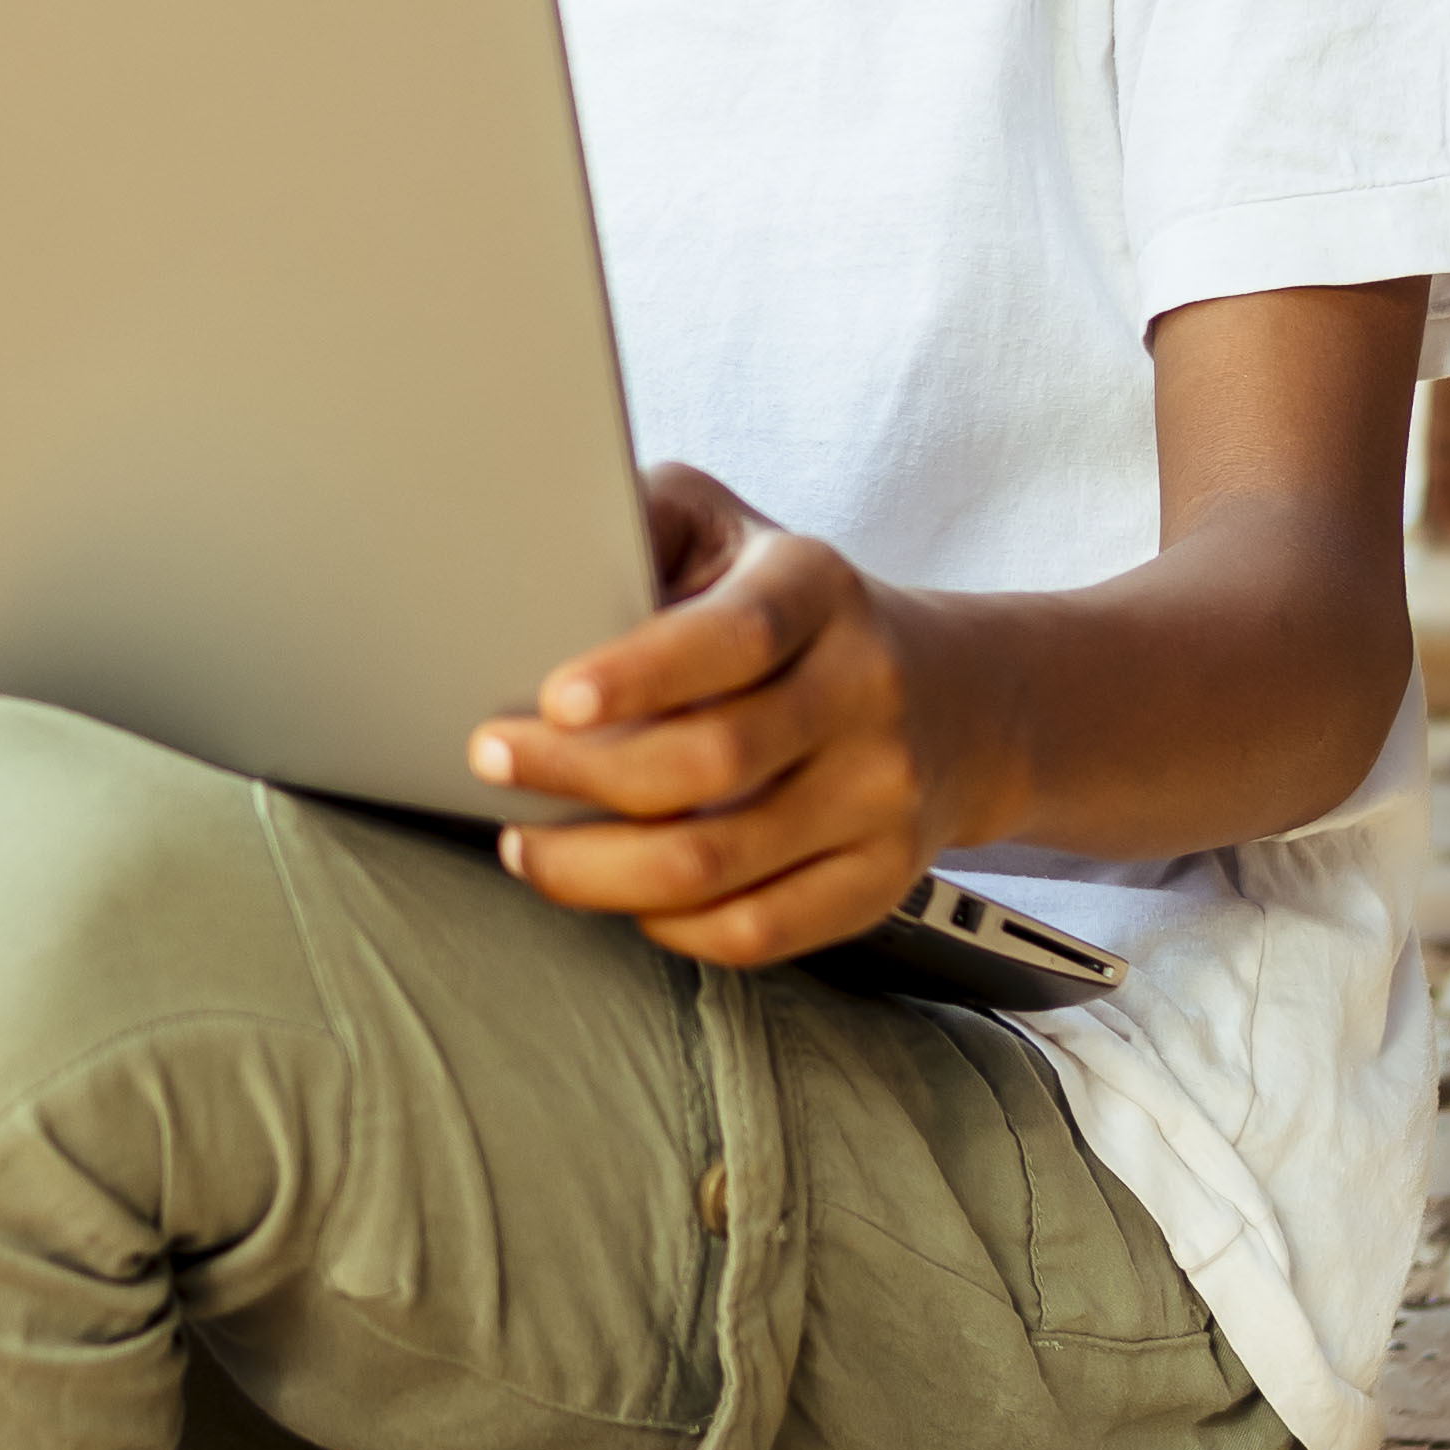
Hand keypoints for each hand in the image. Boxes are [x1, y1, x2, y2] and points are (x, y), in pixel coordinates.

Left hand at [469, 463, 989, 968]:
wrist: (956, 697)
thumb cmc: (793, 606)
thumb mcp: (729, 527)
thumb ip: (643, 517)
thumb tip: (537, 538)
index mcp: (817, 588)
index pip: (734, 637)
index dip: (639, 675)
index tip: (554, 699)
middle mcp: (865, 690)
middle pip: (712, 761)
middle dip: (577, 775)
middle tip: (493, 763)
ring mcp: (880, 795)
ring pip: (720, 864)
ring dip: (596, 869)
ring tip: (526, 846)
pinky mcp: (879, 880)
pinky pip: (759, 932)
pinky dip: (667, 925)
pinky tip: (617, 895)